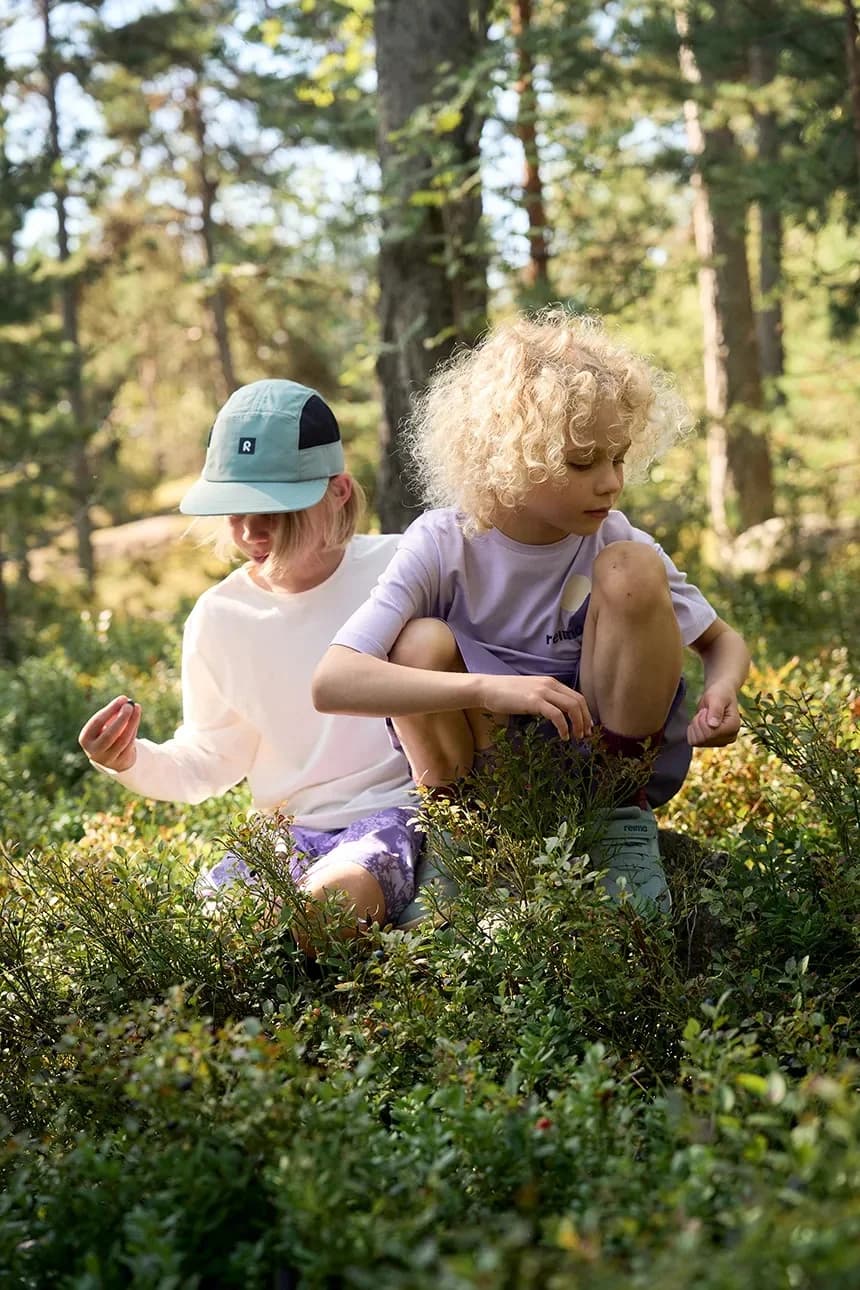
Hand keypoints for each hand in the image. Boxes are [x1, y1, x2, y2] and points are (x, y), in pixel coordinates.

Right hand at [79, 695, 141, 770]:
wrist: (109, 757)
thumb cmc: (105, 733)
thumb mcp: (104, 724)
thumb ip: (113, 713)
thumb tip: (125, 701)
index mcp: (85, 739)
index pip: (97, 722)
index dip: (111, 709)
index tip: (122, 698)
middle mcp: (94, 751)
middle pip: (110, 734)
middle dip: (121, 718)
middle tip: (130, 705)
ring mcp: (107, 759)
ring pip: (122, 740)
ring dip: (132, 722)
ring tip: (137, 707)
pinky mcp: (120, 762)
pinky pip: (129, 744)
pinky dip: (133, 730)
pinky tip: (136, 718)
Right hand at [474, 674, 592, 739]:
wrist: (488, 689)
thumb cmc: (507, 694)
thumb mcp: (531, 693)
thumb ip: (545, 699)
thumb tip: (557, 714)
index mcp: (551, 682)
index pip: (577, 696)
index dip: (585, 712)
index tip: (587, 726)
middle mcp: (550, 684)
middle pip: (578, 701)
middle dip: (585, 720)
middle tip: (585, 735)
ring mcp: (542, 692)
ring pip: (571, 707)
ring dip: (578, 724)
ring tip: (576, 737)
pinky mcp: (534, 701)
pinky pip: (557, 715)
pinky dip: (564, 727)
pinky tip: (563, 736)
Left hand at [687, 683, 739, 747]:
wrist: (719, 694)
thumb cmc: (719, 693)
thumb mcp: (717, 697)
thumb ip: (715, 710)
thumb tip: (713, 726)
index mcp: (733, 727)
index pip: (710, 734)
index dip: (703, 720)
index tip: (707, 710)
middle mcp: (729, 738)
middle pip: (703, 739)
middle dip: (698, 722)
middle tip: (704, 712)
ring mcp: (720, 742)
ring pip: (697, 741)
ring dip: (695, 726)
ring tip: (703, 716)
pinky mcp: (711, 742)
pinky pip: (693, 742)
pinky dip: (692, 731)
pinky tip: (699, 722)